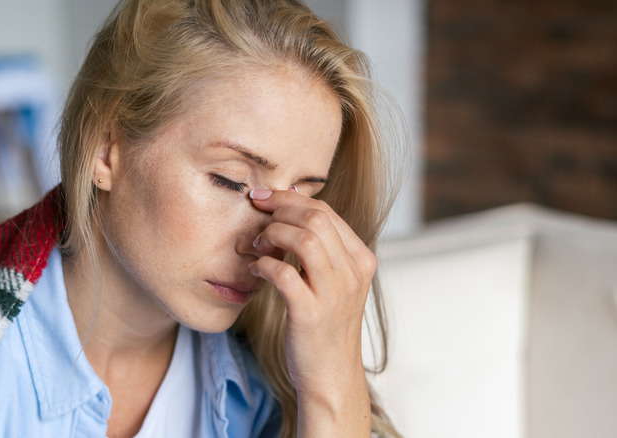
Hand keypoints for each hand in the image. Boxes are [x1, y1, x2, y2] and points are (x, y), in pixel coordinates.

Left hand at [248, 188, 373, 434]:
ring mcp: (334, 294)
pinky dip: (264, 265)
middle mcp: (352, 273)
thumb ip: (321, 250)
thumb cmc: (326, 327)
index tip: (265, 198)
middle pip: (316, 219)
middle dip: (279, 210)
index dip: (290, 200)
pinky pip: (284, 274)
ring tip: (257, 244)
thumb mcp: (334, 283)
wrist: (331, 375)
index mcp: (360, 260)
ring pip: (305, 240)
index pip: (326, 212)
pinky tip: (256, 270)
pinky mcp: (311, 314)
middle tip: (256, 214)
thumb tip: (290, 209)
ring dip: (273, 234)